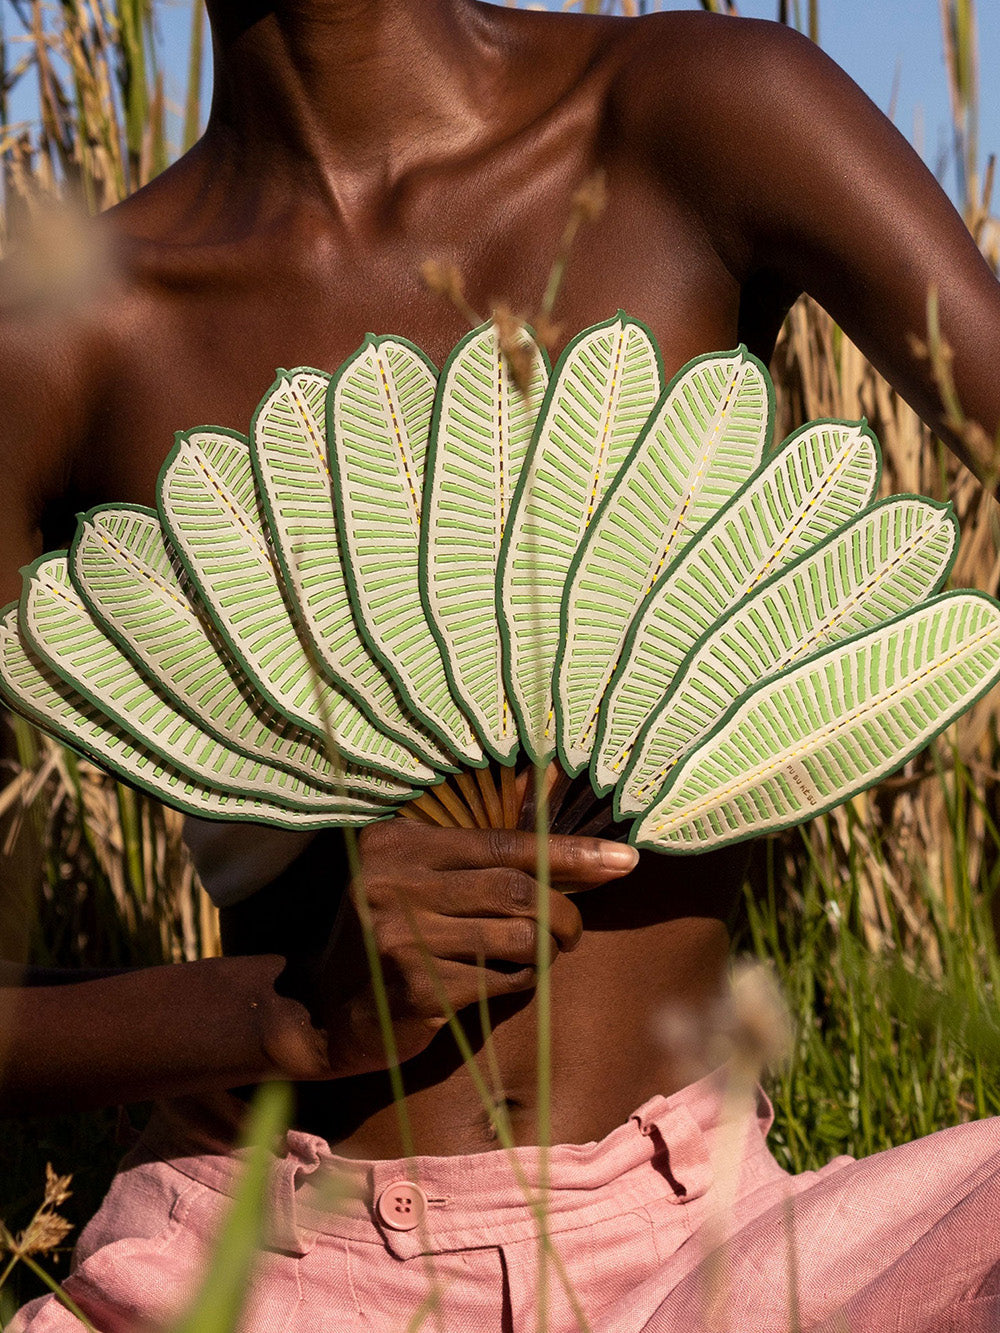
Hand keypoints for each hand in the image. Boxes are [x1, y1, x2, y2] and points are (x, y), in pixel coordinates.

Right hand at [315, 819, 638, 1076]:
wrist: (322, 1010)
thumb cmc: (391, 937)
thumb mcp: (418, 881)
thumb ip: (482, 862)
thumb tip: (575, 841)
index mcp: (398, 844)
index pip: (505, 842)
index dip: (571, 852)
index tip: (624, 861)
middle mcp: (393, 883)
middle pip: (519, 891)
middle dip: (565, 912)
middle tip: (573, 931)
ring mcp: (401, 938)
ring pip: (518, 938)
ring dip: (546, 950)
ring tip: (540, 955)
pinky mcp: (415, 989)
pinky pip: (501, 980)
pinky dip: (520, 981)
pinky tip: (504, 981)